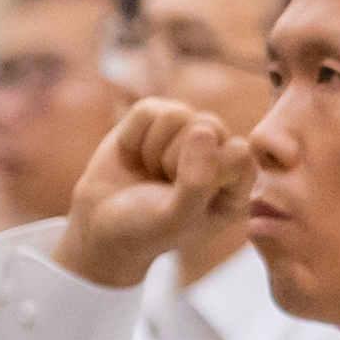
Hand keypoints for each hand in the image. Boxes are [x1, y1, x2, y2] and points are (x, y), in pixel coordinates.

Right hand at [54, 97, 246, 289]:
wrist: (99, 224)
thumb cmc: (147, 228)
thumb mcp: (177, 218)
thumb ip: (198, 181)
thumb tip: (202, 129)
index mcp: (237, 180)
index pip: (239, 153)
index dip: (207, 172)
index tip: (187, 200)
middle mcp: (216, 151)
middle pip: (208, 126)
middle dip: (175, 159)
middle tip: (163, 185)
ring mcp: (184, 133)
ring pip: (177, 115)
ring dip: (153, 149)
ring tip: (150, 171)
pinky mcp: (154, 120)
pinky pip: (148, 111)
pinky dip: (133, 136)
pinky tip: (133, 156)